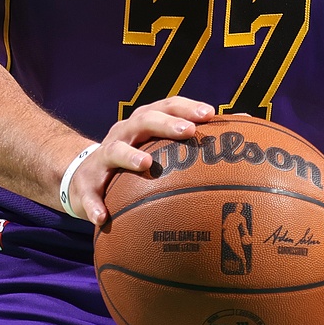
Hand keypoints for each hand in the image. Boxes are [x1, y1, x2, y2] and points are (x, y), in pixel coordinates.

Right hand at [64, 96, 213, 223]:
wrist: (80, 177)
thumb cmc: (133, 160)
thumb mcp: (156, 147)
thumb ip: (191, 142)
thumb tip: (243, 127)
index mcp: (143, 124)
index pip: (166, 107)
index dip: (187, 108)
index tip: (210, 113)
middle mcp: (123, 134)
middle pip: (144, 120)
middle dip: (166, 124)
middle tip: (189, 131)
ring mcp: (102, 158)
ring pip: (114, 151)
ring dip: (129, 155)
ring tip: (146, 164)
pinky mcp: (85, 184)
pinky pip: (89, 195)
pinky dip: (95, 204)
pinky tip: (103, 217)